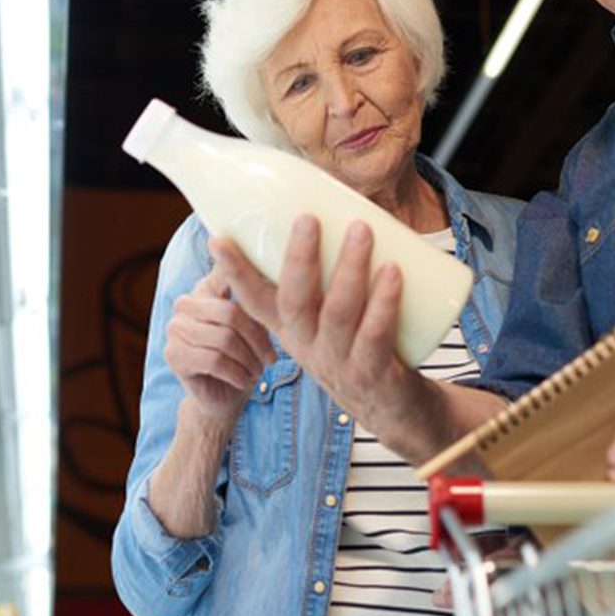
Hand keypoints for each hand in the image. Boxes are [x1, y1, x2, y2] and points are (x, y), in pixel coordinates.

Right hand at [164, 261, 275, 426]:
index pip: (224, 272)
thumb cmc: (245, 354)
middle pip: (230, 313)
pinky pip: (213, 361)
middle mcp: (185, 303)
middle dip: (257, 339)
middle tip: (271, 358)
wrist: (225, 395)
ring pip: (224, 339)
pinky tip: (244, 380)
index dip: (242, 273)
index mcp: (206, 287)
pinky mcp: (173, 355)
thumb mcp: (257, 323)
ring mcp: (174, 328)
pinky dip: (236, 373)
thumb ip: (257, 298)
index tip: (260, 284)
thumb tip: (275, 270)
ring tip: (258, 371)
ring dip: (248, 360)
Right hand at [210, 218, 432, 454]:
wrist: (395, 411)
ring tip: (362, 230)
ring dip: (350, 268)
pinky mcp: (372, 375)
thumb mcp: (335, 315)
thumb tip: (340, 204)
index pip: (255, 301)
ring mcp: (339, 363)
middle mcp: (308, 346)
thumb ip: (332, 272)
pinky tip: (393, 273)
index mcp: (293, 330)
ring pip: (337, 313)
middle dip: (299, 258)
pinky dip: (383, 302)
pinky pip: (374, 336)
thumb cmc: (364, 345)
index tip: (218, 240)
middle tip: (308, 219)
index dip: (236, 272)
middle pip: (294, 301)